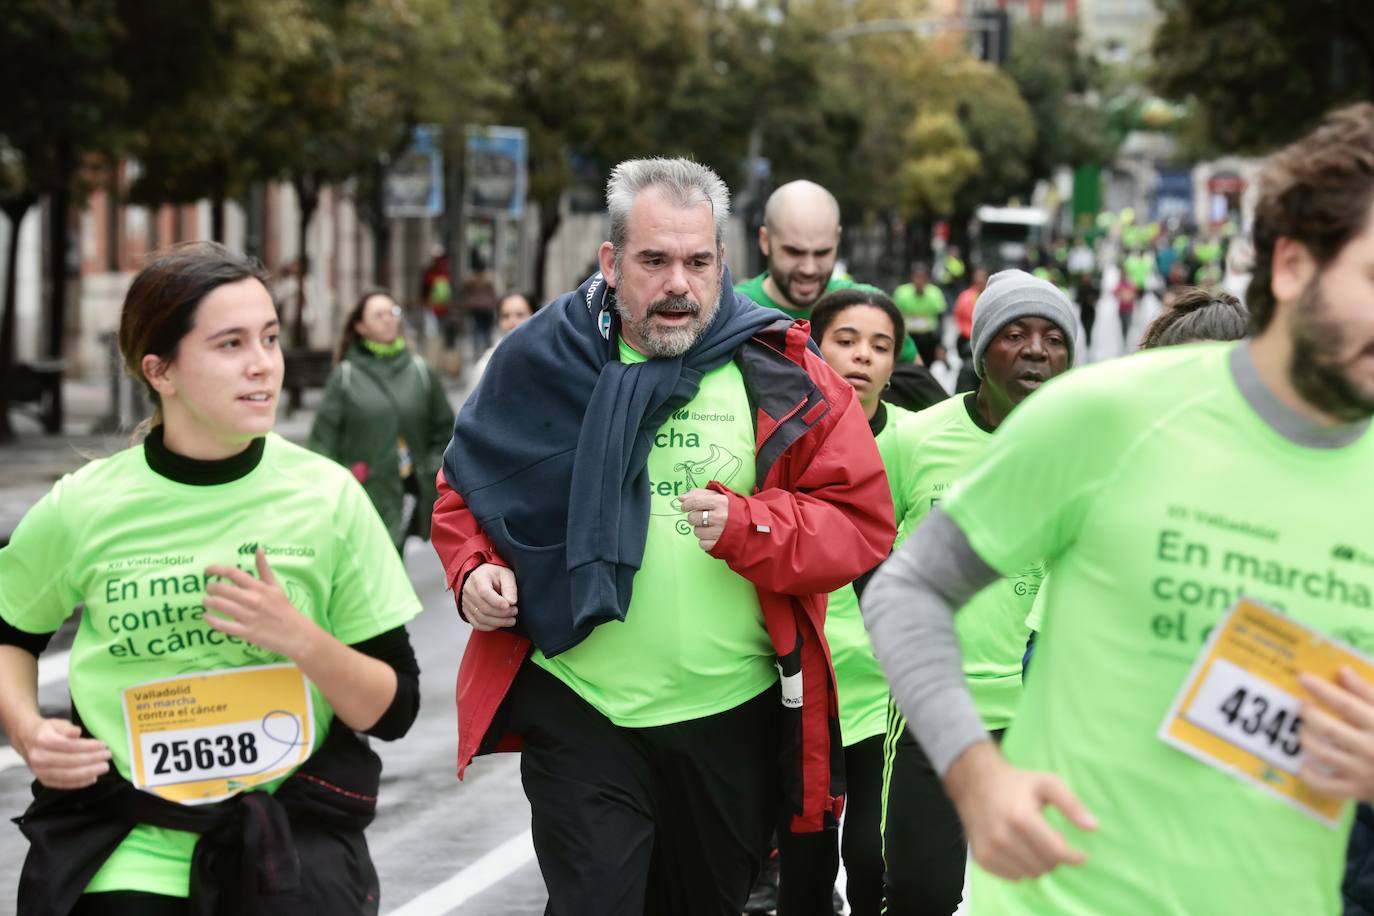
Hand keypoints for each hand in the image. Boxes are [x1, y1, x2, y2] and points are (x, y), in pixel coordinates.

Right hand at [17, 718, 110, 788]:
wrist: (28, 741)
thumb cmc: (47, 731)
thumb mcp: (57, 723)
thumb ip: (67, 728)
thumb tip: (77, 732)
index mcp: (42, 740)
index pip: (68, 745)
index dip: (87, 746)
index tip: (103, 745)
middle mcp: (38, 758)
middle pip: (69, 761)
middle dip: (92, 759)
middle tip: (107, 756)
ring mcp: (40, 771)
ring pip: (67, 775)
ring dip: (88, 772)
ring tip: (104, 767)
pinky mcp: (44, 780)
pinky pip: (63, 784)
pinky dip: (80, 783)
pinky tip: (93, 778)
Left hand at [203, 548, 319, 658]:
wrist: (295, 633)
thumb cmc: (284, 609)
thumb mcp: (276, 586)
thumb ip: (264, 569)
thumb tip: (258, 549)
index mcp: (259, 587)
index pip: (232, 573)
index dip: (216, 569)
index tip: (208, 571)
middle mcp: (252, 599)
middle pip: (222, 588)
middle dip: (210, 587)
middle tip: (209, 589)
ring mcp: (248, 616)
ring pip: (219, 605)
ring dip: (208, 602)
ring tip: (207, 601)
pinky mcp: (245, 632)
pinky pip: (222, 625)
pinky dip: (211, 620)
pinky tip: (207, 616)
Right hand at [461, 563, 518, 630]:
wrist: (482, 576)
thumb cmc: (495, 574)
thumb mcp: (506, 575)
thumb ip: (509, 587)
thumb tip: (511, 602)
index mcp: (478, 578)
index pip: (484, 593)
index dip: (497, 602)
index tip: (510, 605)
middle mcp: (469, 591)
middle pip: (484, 608)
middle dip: (502, 613)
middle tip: (515, 611)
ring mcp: (466, 602)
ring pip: (481, 618)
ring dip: (498, 622)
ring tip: (511, 619)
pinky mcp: (467, 611)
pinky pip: (477, 624)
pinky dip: (490, 627)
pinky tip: (500, 623)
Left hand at [679, 488, 728, 552]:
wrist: (752, 525)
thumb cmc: (732, 509)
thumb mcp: (719, 496)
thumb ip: (699, 494)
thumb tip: (680, 498)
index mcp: (720, 502)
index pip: (695, 502)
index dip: (686, 505)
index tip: (685, 506)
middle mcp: (719, 517)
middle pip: (693, 518)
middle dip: (695, 517)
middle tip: (703, 517)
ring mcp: (719, 532)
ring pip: (696, 532)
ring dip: (700, 529)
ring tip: (710, 526)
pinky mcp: (719, 545)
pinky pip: (702, 544)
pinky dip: (705, 540)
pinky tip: (713, 535)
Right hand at [945, 741, 1096, 879]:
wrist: (975, 784)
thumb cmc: (1016, 783)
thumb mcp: (1047, 783)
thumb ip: (1072, 804)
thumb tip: (1093, 827)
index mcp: (1022, 817)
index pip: (1057, 852)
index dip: (1073, 857)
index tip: (1080, 855)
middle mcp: (1003, 836)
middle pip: (1046, 865)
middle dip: (1054, 856)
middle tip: (1049, 838)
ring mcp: (990, 849)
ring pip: (1031, 874)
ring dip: (1038, 862)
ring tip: (1032, 841)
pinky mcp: (982, 859)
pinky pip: (1014, 877)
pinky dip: (1022, 867)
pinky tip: (1017, 848)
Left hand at [1298, 667, 1373, 799]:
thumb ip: (1369, 692)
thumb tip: (1343, 671)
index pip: (1346, 704)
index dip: (1323, 690)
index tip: (1303, 678)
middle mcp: (1371, 748)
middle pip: (1329, 729)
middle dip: (1310, 714)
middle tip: (1302, 704)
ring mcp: (1363, 772)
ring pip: (1324, 753)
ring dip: (1307, 738)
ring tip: (1304, 728)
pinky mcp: (1358, 791)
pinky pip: (1325, 786)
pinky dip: (1309, 775)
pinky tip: (1304, 763)